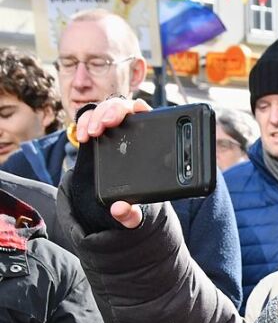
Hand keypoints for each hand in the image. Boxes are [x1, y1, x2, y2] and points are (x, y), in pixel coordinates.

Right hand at [77, 97, 151, 229]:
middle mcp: (132, 130)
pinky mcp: (96, 133)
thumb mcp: (135, 211)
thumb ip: (130, 214)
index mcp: (151, 141)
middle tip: (105, 125)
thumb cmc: (135, 201)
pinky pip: (88, 119)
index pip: (148, 116)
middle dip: (113, 111)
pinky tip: (81, 137)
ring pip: (104, 110)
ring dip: (96, 116)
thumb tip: (120, 209)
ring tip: (91, 134)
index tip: (132, 114)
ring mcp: (112, 129)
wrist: (119, 200)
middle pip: (124, 108)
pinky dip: (82, 122)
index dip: (139, 109)